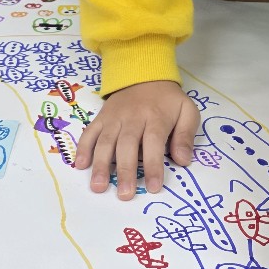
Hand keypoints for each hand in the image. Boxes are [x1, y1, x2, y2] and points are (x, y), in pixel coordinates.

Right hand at [73, 80, 199, 198]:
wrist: (144, 74)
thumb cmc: (167, 100)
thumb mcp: (187, 111)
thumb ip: (186, 135)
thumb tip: (183, 160)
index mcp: (156, 117)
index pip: (154, 143)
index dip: (153, 165)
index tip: (152, 187)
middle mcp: (133, 118)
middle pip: (127, 144)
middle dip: (125, 170)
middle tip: (124, 194)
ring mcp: (114, 118)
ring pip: (106, 141)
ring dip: (101, 164)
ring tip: (98, 186)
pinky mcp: (101, 117)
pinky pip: (90, 132)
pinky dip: (83, 148)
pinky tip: (81, 165)